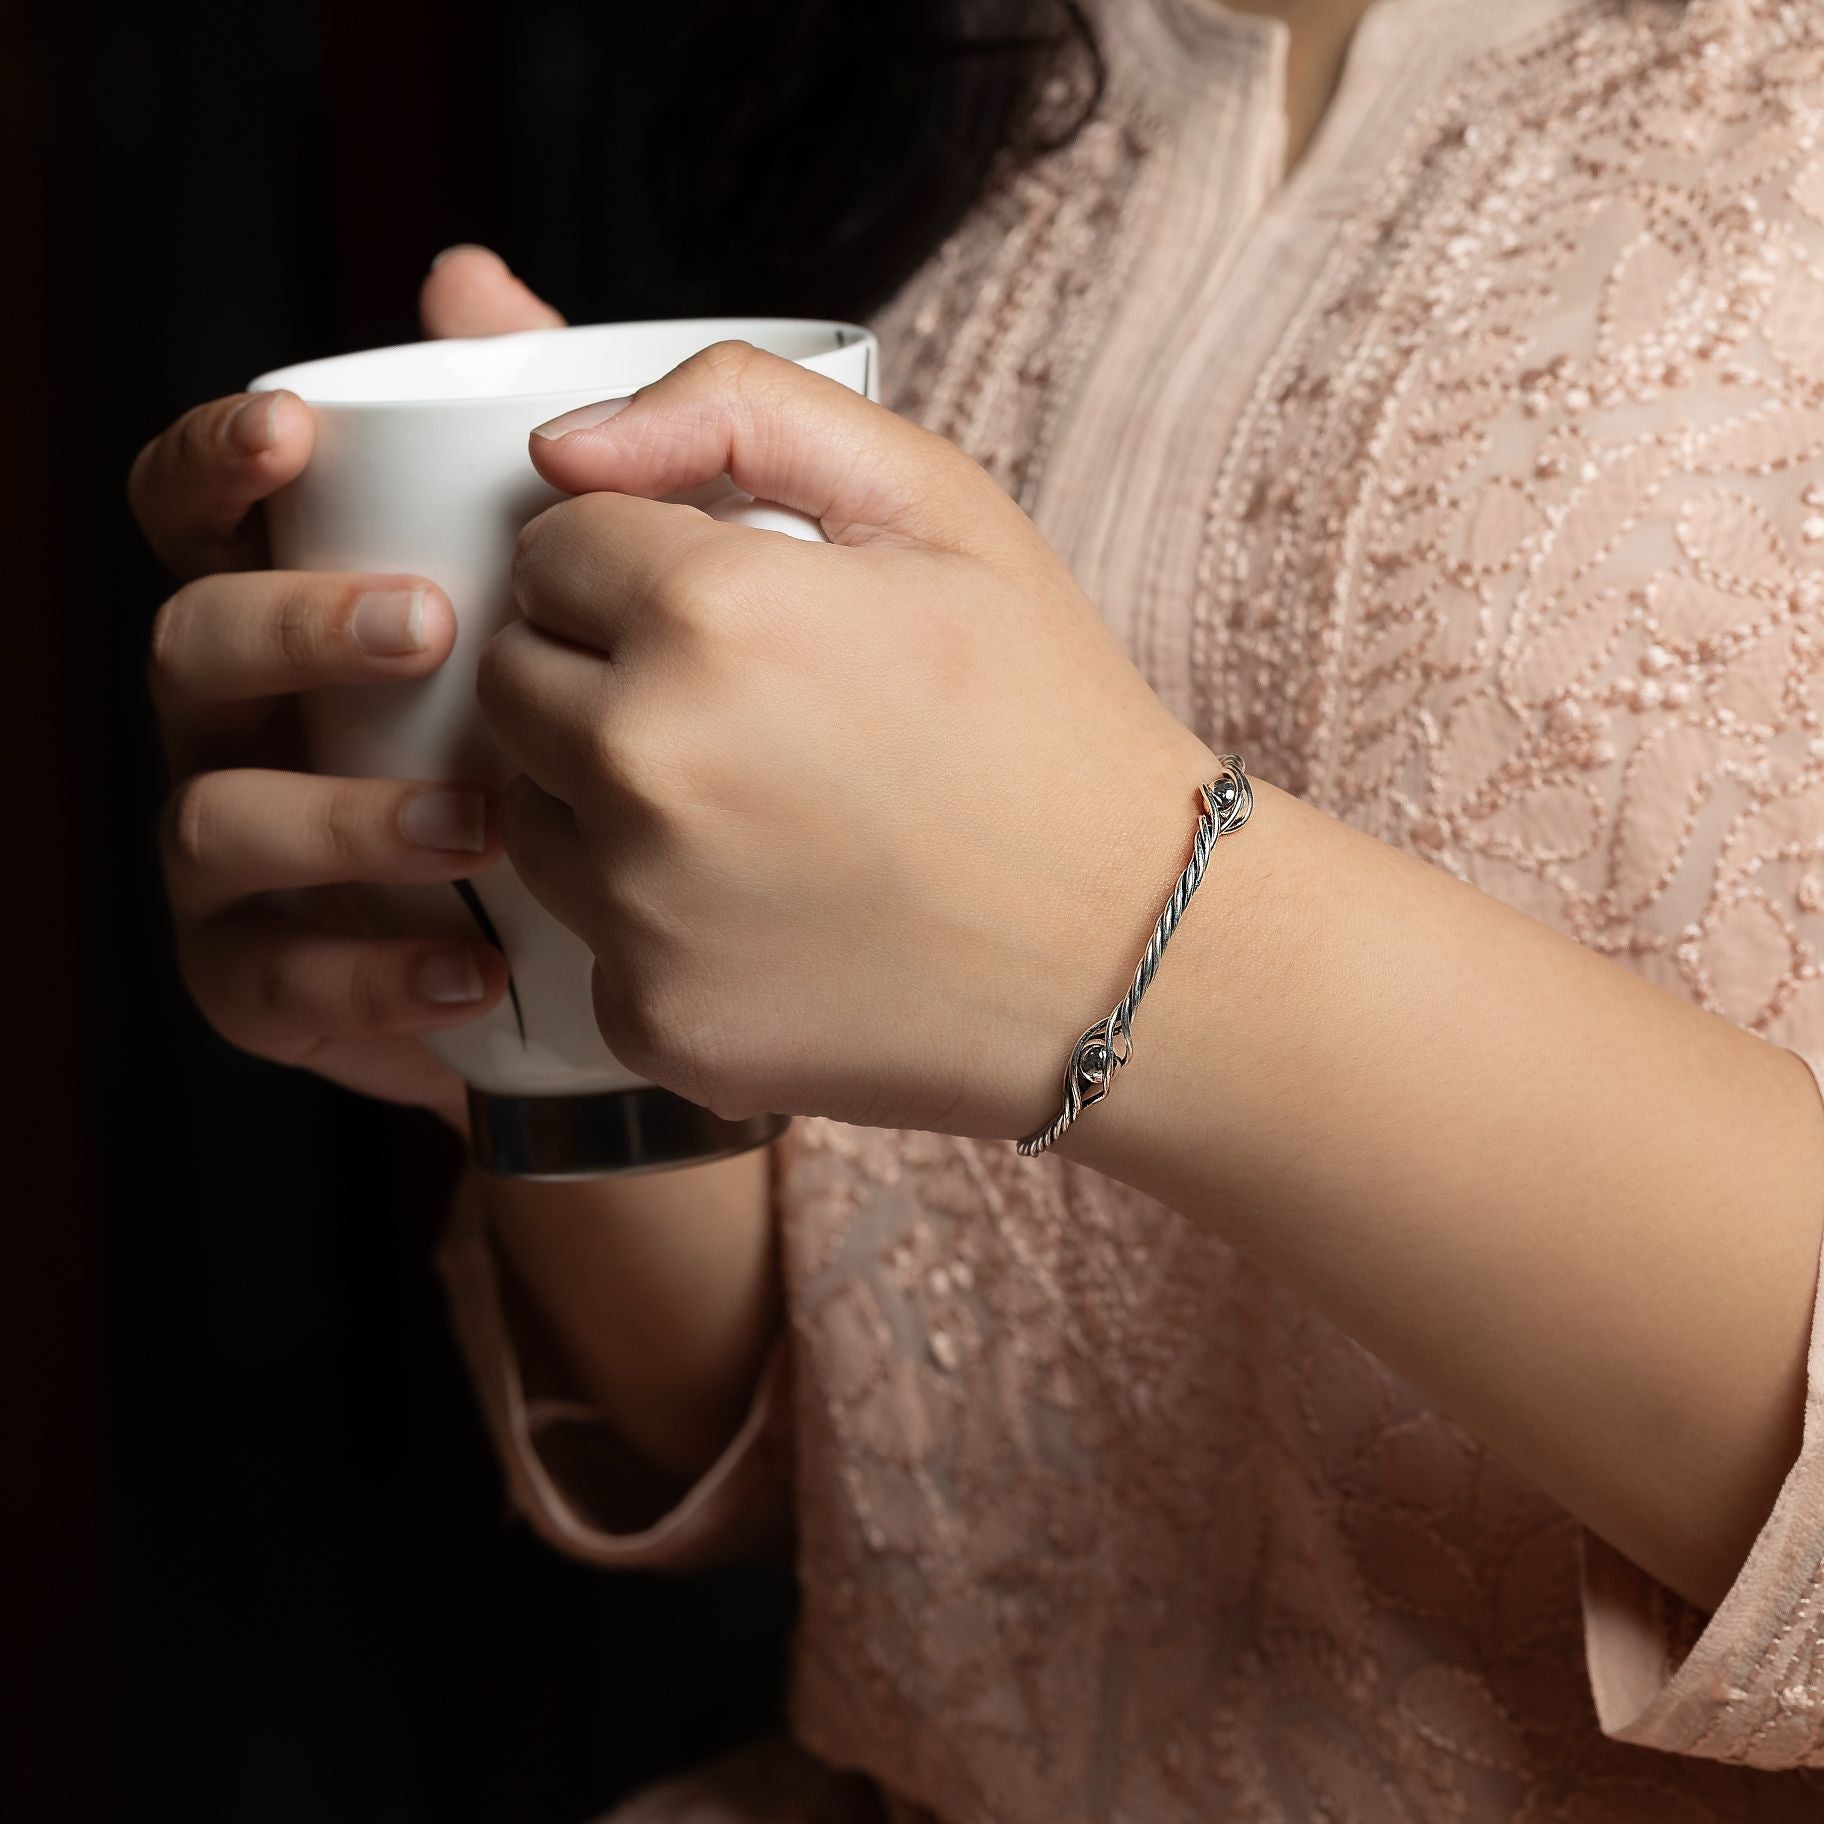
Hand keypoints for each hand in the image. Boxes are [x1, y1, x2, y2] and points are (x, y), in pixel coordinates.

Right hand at [132, 248, 559, 1127]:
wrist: (597, 938)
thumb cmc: (561, 737)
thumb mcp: (550, 586)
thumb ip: (495, 443)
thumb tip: (463, 277)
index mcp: (283, 614)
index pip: (197, 519)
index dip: (215, 464)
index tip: (297, 431)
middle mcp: (236, 726)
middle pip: (187, 650)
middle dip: (292, 628)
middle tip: (429, 627)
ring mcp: (236, 859)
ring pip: (214, 820)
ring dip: (339, 815)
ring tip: (477, 820)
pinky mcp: (264, 982)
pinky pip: (273, 983)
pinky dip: (370, 978)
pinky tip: (477, 966)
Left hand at [478, 343, 1221, 1137]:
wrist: (1133, 952)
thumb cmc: (1043, 716)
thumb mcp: (937, 503)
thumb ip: (740, 407)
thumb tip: (561, 444)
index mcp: (710, 611)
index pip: (550, 548)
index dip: (633, 565)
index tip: (716, 604)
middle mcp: (647, 764)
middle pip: (508, 679)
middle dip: (592, 669)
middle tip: (731, 703)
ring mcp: (643, 911)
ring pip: (526, 812)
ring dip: (600, 795)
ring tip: (754, 808)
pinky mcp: (656, 1024)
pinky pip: (589, 942)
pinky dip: (654, 924)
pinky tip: (773, 913)